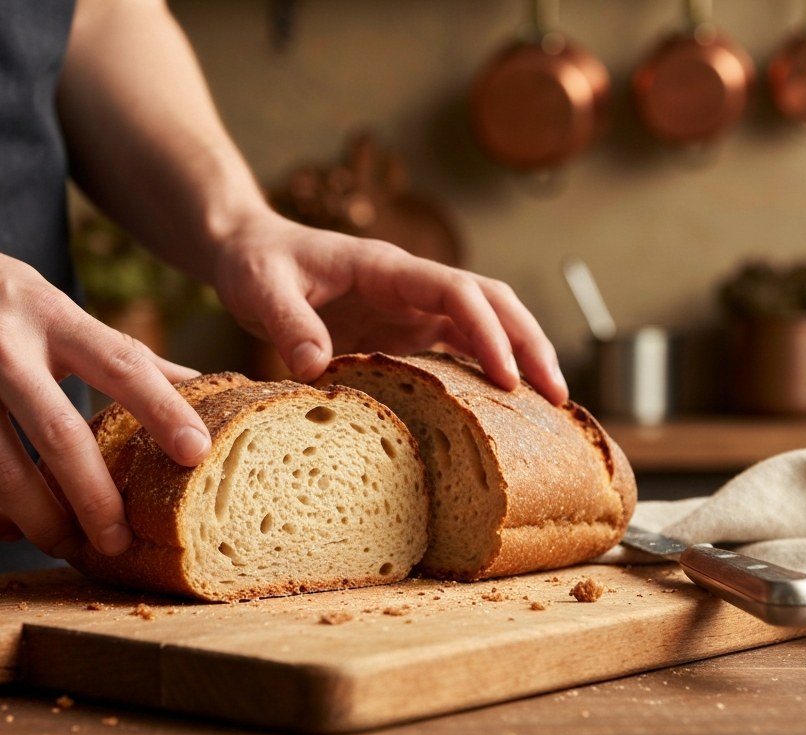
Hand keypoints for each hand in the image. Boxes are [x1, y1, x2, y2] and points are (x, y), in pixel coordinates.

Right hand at [0, 223, 210, 558]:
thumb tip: (193, 383)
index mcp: (49, 315)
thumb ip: (114, 347)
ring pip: (4, 476)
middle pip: (61, 439)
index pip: (121, 364)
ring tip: (67, 543)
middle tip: (119, 541)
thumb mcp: (47, 299)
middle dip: (97, 501)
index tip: (197, 451)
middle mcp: (1, 348)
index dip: (163, 410)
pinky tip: (6, 529)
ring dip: (41, 522)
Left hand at [209, 212, 568, 403]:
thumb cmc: (256, 264)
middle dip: (530, 345)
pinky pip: (456, 349)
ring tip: (549, 412)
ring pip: (484, 325)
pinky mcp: (404, 331)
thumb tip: (316, 369)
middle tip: (557, 399)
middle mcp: (411, 285)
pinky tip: (501, 413)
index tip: (508, 377)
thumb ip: (288, 323)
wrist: (248, 251)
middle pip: (492, 303)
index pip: (456, 292)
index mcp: (386, 268)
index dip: (487, 332)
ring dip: (519, 359)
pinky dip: (484, 375)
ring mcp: (411, 308)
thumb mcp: (260, 289)